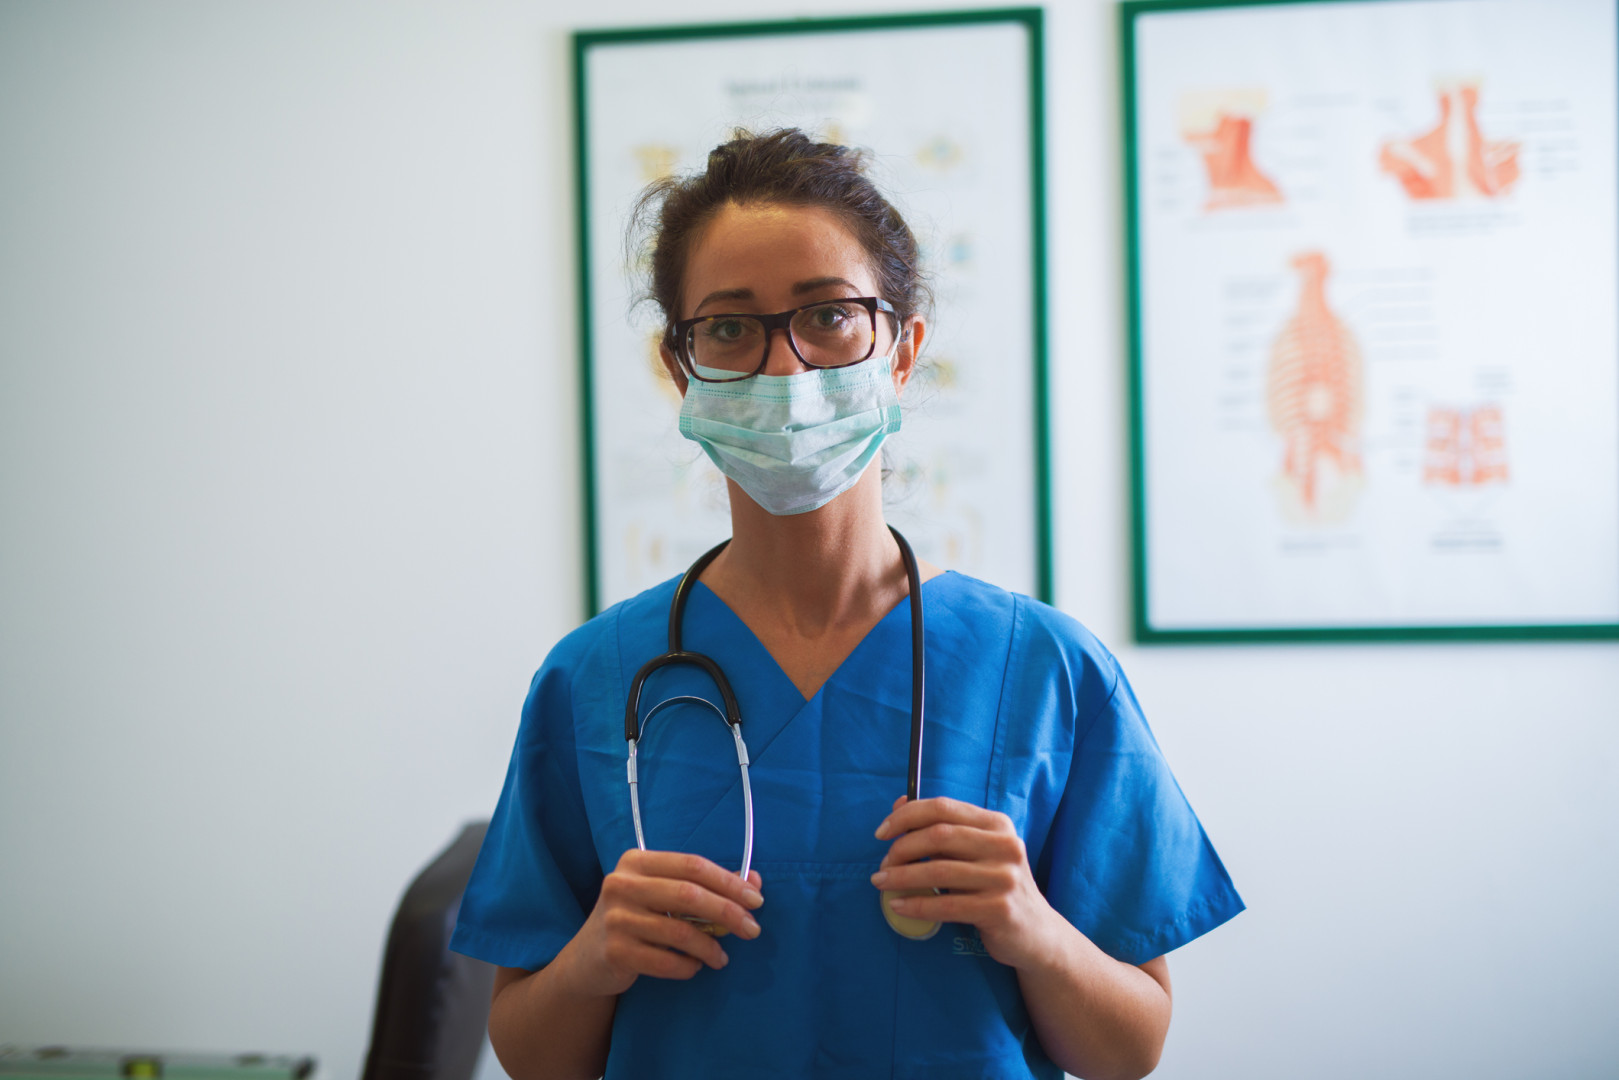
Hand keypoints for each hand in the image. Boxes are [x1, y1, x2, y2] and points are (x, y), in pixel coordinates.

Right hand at [573, 849, 762, 996]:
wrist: (588, 959)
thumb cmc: (636, 919)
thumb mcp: (664, 895)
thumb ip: (706, 886)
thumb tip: (754, 881)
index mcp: (637, 862)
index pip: (692, 865)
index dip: (729, 882)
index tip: (756, 899)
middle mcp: (622, 884)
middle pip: (689, 895)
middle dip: (728, 912)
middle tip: (752, 929)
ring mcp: (616, 919)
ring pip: (680, 933)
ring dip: (710, 947)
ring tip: (721, 957)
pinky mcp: (615, 952)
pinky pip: (666, 962)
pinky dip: (688, 967)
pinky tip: (694, 967)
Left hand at [870, 796, 1054, 968]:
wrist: (1036, 933)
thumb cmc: (996, 886)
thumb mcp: (977, 852)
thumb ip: (943, 828)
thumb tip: (899, 804)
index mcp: (998, 824)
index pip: (943, 808)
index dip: (906, 816)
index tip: (882, 832)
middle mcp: (1005, 846)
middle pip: (939, 836)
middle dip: (901, 848)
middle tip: (882, 864)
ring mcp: (1004, 878)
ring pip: (938, 870)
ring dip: (901, 877)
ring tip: (881, 882)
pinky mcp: (999, 909)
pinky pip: (946, 905)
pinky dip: (916, 904)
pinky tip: (898, 905)